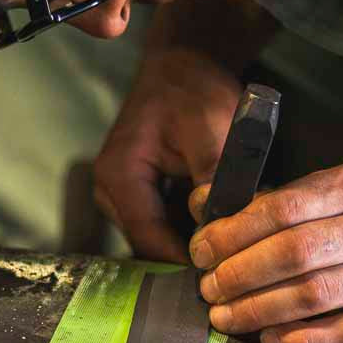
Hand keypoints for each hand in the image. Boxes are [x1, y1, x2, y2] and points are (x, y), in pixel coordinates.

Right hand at [94, 48, 242, 262]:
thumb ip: (214, 176)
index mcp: (120, 175)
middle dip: (190, 260)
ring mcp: (121, 194)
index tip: (220, 279)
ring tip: (229, 255)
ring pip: (157, 239)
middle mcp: (111, 190)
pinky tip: (218, 233)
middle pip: (150, 246)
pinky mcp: (137, 193)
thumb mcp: (210, 126)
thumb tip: (224, 225)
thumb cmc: (191, 88)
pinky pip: (161, 225)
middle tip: (231, 272)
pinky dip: (187, 231)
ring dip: (190, 247)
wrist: (181, 63)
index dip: (185, 264)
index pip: (149, 241)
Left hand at [187, 162, 342, 342]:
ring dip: (256, 310)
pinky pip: (336, 337)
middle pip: (294, 252)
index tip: (203, 247)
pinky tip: (268, 337)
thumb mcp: (341, 190)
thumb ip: (277, 197)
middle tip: (208, 286)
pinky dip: (295, 341)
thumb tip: (203, 204)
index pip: (284, 206)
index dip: (234, 231)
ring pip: (311, 297)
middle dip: (239, 272)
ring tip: (224, 315)